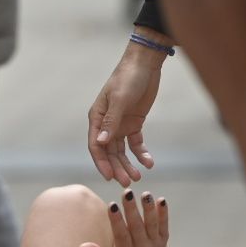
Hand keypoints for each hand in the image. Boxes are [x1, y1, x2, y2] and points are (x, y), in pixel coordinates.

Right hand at [77, 190, 168, 246]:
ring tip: (145, 194)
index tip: (112, 205)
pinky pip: (164, 225)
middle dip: (132, 209)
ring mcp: (154, 244)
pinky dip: (164, 213)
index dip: (116, 220)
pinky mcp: (163, 240)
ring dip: (149, 208)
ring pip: (152, 224)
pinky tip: (161, 200)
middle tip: (127, 193)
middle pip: (137, 226)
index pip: (121, 235)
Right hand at [88, 40, 164, 183]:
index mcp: (97, 118)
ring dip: (128, 164)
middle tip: (128, 183)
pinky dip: (141, 154)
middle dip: (118, 168)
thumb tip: (101, 143)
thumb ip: (111, 121)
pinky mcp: (134, 123)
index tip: (110, 177)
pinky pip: (136, 144)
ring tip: (138, 177)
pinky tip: (149, 163)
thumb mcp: (119, 99)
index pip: (96, 146)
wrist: (145, 63)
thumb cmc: (128, 77)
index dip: (102, 163)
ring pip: (121, 151)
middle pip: (109, 152)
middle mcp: (106, 124)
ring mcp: (120, 124)